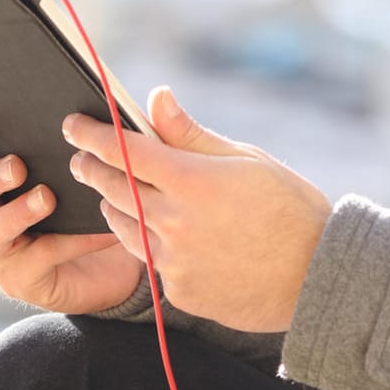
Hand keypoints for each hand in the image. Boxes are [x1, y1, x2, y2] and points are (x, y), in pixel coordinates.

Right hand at [0, 125, 143, 312]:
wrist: (119, 259)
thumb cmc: (100, 197)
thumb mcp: (114, 160)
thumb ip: (133, 129)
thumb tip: (161, 94)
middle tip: (17, 165)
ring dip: (18, 211)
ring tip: (46, 197)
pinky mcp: (20, 277)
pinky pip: (35, 258)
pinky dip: (66, 243)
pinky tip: (97, 231)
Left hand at [63, 86, 332, 332]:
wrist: (316, 279)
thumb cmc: (291, 209)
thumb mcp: (247, 160)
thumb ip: (191, 133)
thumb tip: (156, 98)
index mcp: (192, 181)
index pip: (124, 150)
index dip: (92, 134)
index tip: (73, 124)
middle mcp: (175, 222)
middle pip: (112, 188)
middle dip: (90, 168)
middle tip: (81, 157)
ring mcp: (174, 261)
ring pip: (122, 226)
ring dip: (112, 204)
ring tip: (115, 191)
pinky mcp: (178, 291)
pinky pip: (150, 260)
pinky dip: (148, 240)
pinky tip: (158, 230)